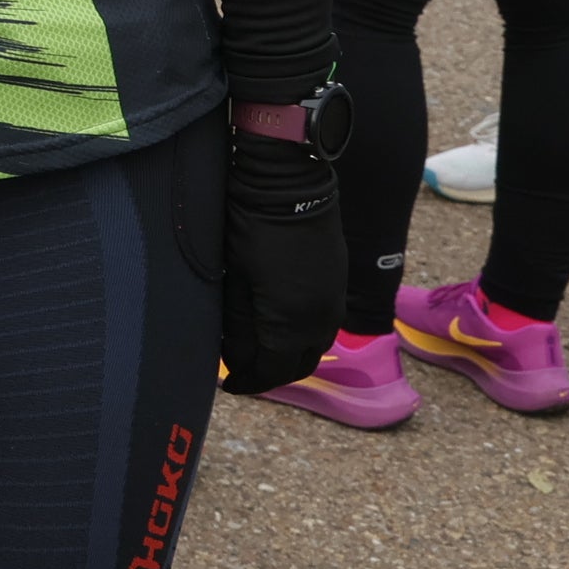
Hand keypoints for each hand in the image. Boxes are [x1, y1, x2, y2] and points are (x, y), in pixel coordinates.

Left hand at [217, 132, 342, 395]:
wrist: (289, 184)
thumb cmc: (252, 226)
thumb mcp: (235, 277)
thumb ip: (237, 323)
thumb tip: (234, 356)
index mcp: (292, 323)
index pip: (272, 370)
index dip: (249, 381)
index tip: (229, 384)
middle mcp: (321, 320)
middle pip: (298, 364)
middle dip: (270, 373)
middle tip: (243, 372)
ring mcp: (334, 301)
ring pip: (315, 346)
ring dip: (290, 356)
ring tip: (260, 352)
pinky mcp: (338, 283)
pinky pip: (324, 325)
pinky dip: (303, 335)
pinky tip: (281, 327)